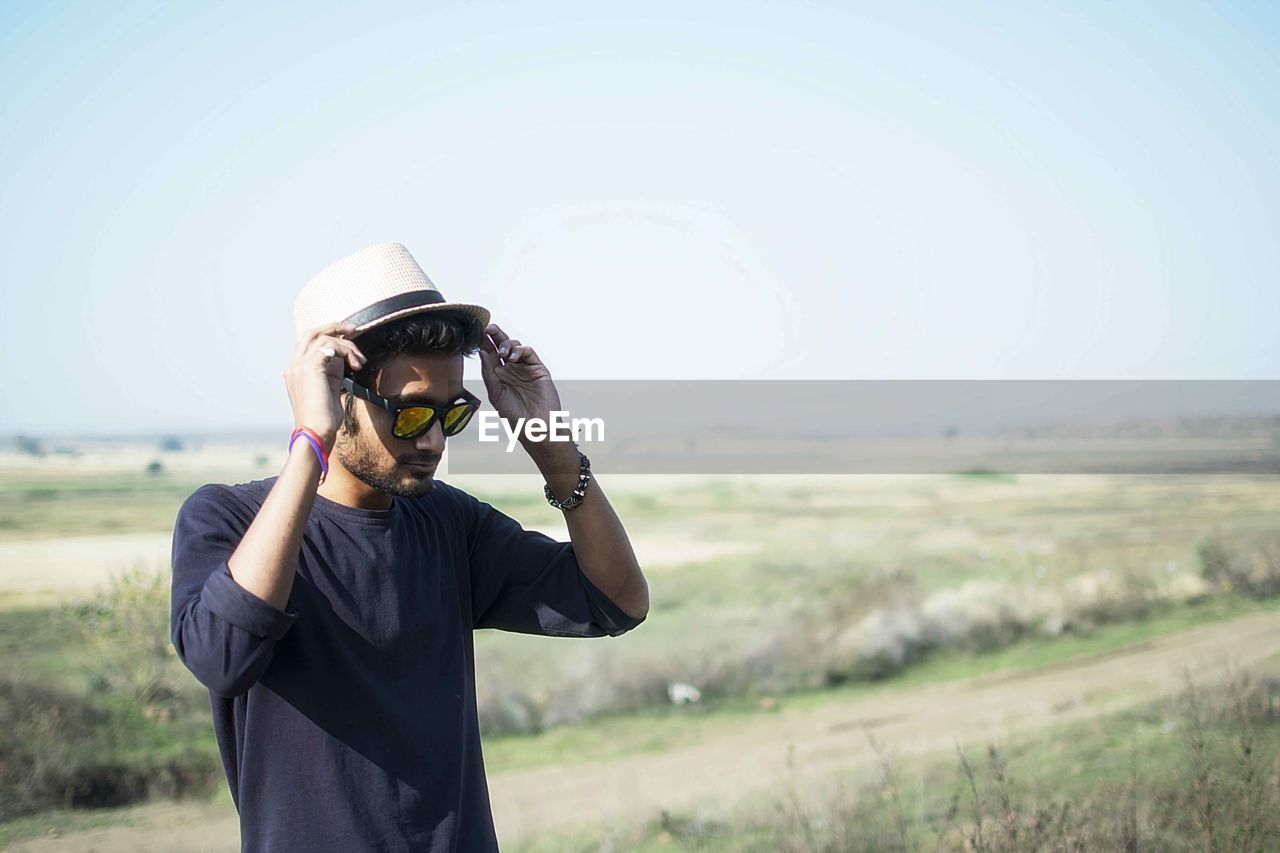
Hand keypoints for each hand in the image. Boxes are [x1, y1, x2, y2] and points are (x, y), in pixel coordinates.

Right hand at [284, 322, 366, 448]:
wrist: (315, 432)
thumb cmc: (324, 420)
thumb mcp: (328, 392)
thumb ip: (331, 375)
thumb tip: (343, 362)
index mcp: (295, 372)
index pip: (309, 344)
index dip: (328, 338)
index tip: (348, 340)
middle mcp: (293, 366)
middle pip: (311, 333)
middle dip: (334, 327)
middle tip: (353, 329)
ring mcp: (299, 365)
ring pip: (324, 337)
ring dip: (347, 345)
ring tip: (360, 361)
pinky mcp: (311, 366)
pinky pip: (331, 345)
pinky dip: (347, 351)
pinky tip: (355, 365)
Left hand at [478, 323, 561, 435]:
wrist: (534, 427)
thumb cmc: (514, 415)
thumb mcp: (495, 393)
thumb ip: (489, 372)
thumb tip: (482, 351)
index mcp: (499, 375)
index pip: (490, 353)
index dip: (484, 342)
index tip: (476, 332)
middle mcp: (511, 369)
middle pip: (502, 345)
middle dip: (495, 335)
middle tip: (488, 328)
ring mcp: (525, 368)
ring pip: (515, 346)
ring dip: (507, 344)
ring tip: (503, 353)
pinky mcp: (538, 369)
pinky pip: (529, 353)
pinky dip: (520, 351)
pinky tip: (513, 358)